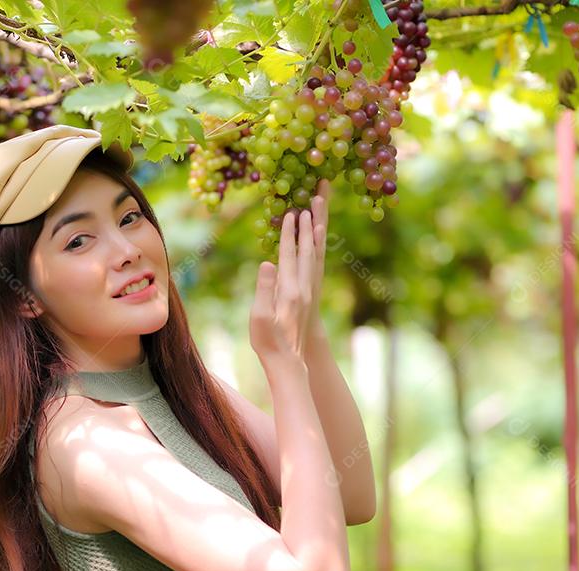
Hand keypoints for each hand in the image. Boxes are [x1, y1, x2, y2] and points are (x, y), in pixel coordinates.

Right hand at [249, 205, 320, 367]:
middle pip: (308, 248)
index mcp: (290, 290)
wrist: (289, 361)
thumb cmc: (268, 342)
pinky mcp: (311, 294)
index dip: (289, 233)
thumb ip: (264, 289)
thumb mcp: (260, 317)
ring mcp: (311, 290)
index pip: (289, 255)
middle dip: (309, 222)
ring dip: (317, 230)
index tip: (290, 213)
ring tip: (318, 210)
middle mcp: (305, 287)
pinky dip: (318, 246)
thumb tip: (267, 263)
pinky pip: (317, 263)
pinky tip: (318, 238)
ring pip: (316, 253)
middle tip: (312, 199)